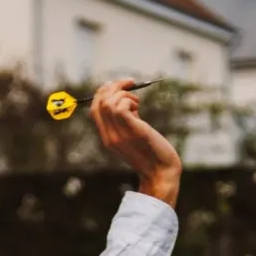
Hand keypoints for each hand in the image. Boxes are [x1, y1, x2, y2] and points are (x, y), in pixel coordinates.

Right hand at [90, 78, 182, 206]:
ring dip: (124, 94)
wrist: (161, 173)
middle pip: (99, 103)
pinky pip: (121, 107)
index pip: (94, 109)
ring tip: (137, 103)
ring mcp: (119, 135)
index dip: (103, 92)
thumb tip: (126, 98)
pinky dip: (129, 101)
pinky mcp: (132, 132)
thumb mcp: (134, 135)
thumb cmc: (153, 153)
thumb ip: (127, 120)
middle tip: (130, 83)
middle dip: (113, 86)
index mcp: (107, 137)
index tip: (118, 84)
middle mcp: (109, 136)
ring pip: (109, 103)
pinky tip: (138, 108)